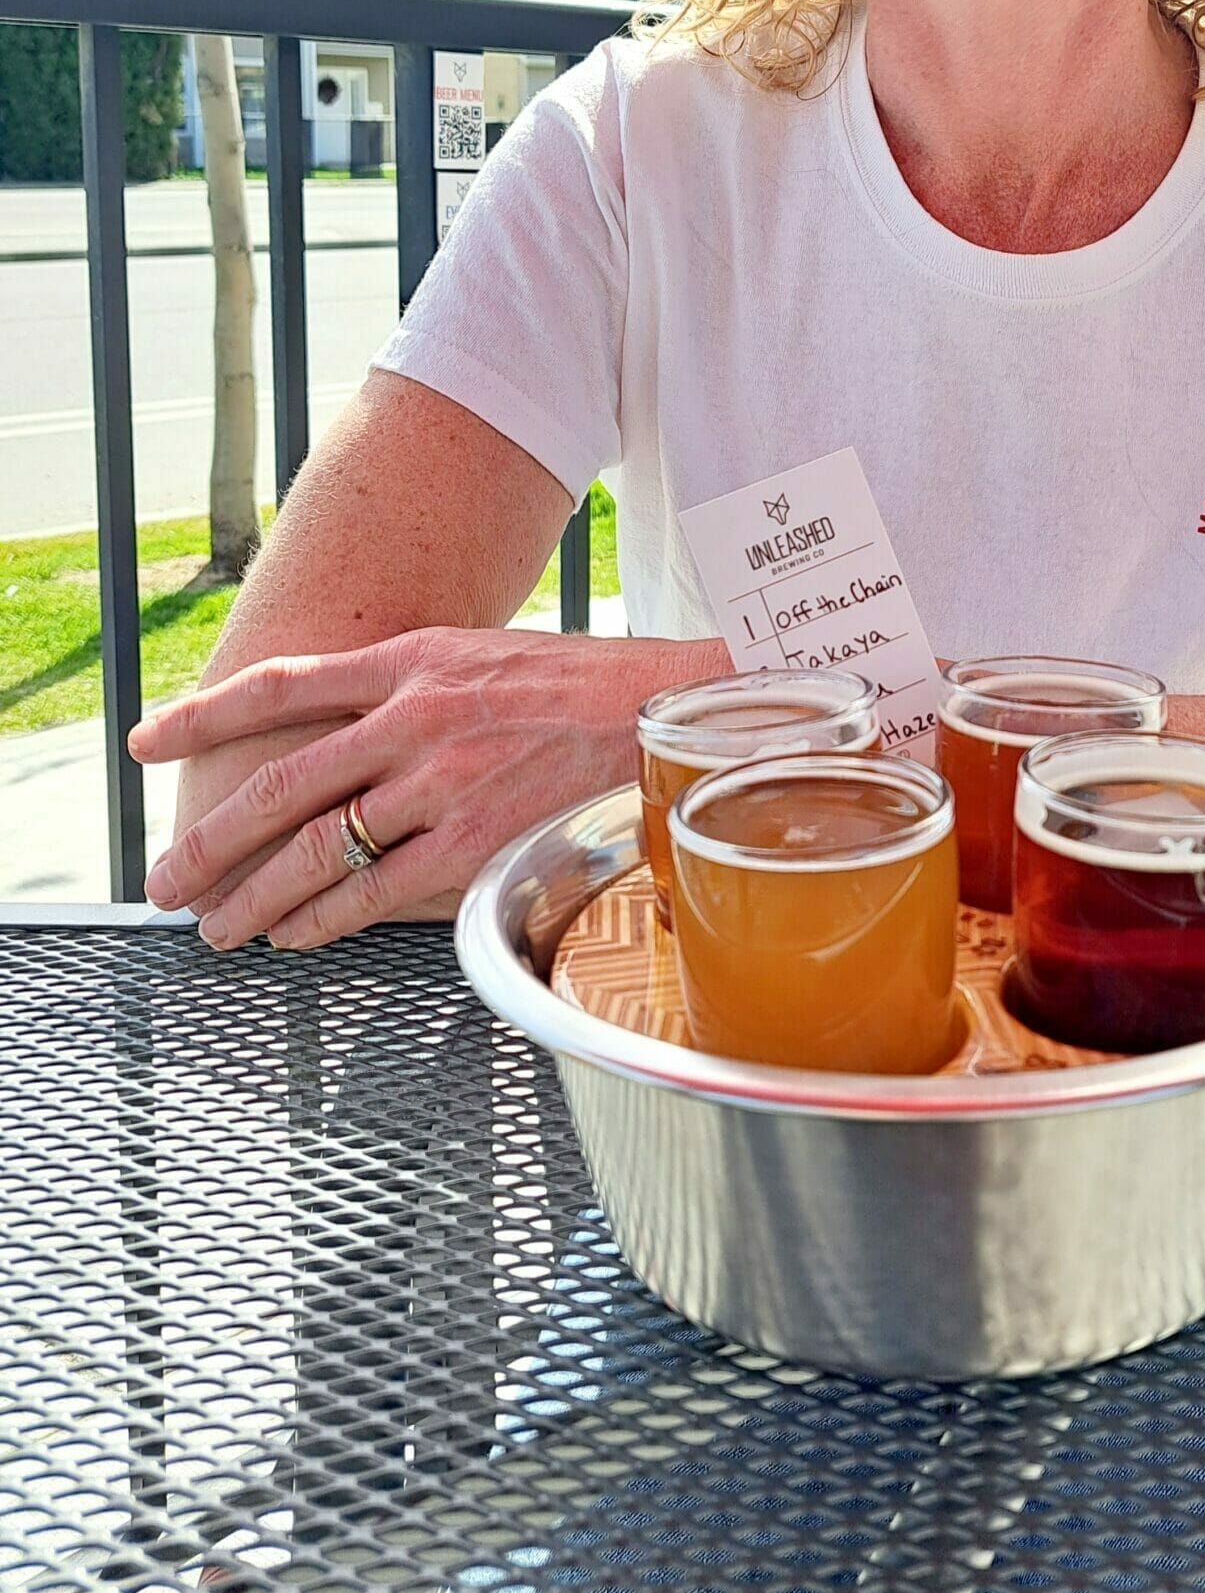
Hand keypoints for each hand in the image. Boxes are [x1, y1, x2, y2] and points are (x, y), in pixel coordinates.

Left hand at [133, 627, 729, 951]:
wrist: (668, 714)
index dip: (204, 713)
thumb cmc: (582, 686)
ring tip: (220, 925)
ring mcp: (444, 781)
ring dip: (253, 895)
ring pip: (316, 849)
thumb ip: (410, 689)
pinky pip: (375, 892)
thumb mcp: (483, 657)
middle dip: (210, 839)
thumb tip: (345, 737)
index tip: (147, 741)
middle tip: (166, 880)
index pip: (284, 683)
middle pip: (280, 784)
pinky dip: (324, 920)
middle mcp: (417, 716)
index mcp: (413, 659)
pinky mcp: (478, 840)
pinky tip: (296, 935)